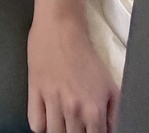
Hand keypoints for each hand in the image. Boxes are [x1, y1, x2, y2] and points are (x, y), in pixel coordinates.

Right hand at [27, 13, 119, 132]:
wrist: (60, 27)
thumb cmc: (86, 54)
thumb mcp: (109, 85)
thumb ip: (114, 114)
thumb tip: (111, 131)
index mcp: (94, 110)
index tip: (89, 129)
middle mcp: (73, 110)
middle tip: (76, 124)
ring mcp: (52, 101)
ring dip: (59, 131)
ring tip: (63, 122)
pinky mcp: (34, 91)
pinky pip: (35, 123)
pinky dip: (41, 125)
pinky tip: (47, 116)